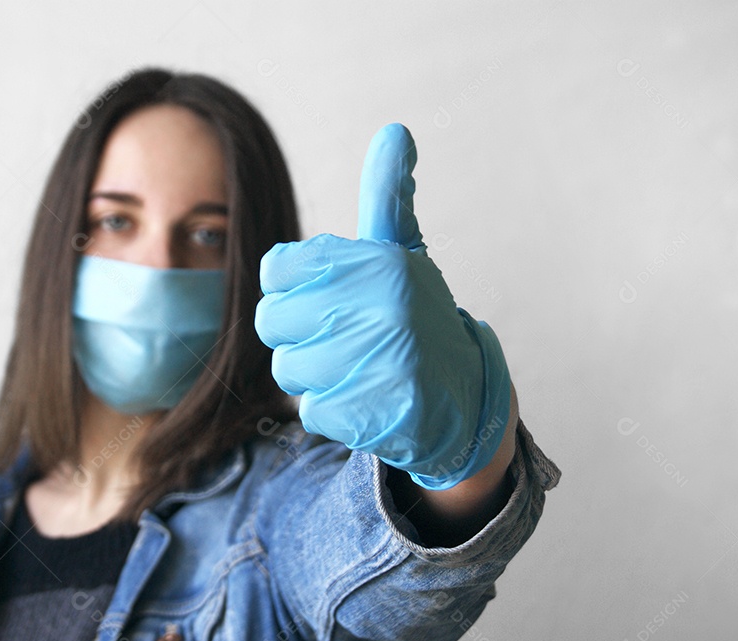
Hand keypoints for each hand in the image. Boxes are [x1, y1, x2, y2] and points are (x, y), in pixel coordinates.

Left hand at [254, 123, 510, 488]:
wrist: (466, 397)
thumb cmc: (418, 318)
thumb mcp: (404, 253)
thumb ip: (388, 197)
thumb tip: (395, 132)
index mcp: (380, 262)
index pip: (275, 269)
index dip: (290, 289)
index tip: (323, 298)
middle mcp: (382, 306)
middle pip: (271, 321)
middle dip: (297, 336)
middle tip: (339, 337)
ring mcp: (380, 362)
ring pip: (287, 369)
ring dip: (314, 375)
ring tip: (356, 367)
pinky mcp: (373, 412)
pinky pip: (309, 410)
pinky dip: (332, 409)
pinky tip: (366, 397)